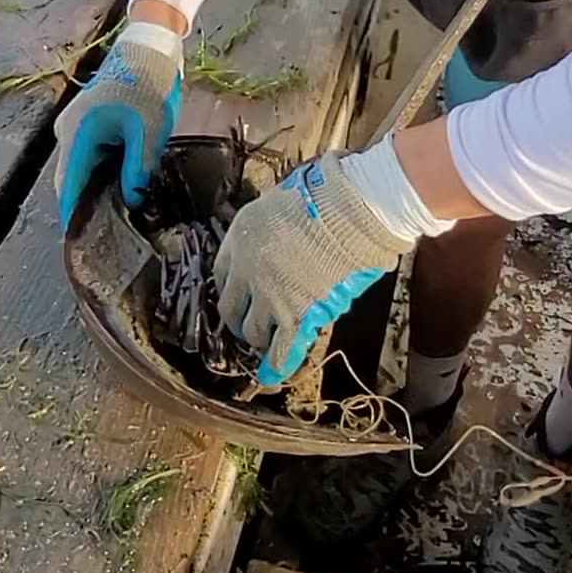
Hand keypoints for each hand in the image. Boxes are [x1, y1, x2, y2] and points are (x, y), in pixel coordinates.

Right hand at [54, 22, 183, 226]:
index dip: (76, 217)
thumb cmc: (149, 84)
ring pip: (79, 171)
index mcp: (78, 135)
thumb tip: (133, 202)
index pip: (70, 188)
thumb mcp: (150, 132)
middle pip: (70, 182)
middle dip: (85, 207)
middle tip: (108, 234)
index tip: (86, 243)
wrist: (147, 46)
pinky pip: (86, 158)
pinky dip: (98, 174)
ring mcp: (72, 128)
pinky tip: (118, 188)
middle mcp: (66, 134)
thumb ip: (138, 169)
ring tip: (115, 216)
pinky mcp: (84, 124)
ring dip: (94, 191)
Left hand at [213, 153, 413, 384]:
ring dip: (258, 338)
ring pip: (253, 331)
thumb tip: (278, 231)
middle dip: (238, 320)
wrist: (350, 210)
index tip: (238, 294)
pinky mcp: (297, 315)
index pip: (221, 274)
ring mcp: (270, 297)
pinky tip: (271, 377)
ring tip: (266, 342)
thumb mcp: (278, 200)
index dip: (232, 288)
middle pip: (230, 308)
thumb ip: (269, 224)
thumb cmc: (323, 195)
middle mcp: (247, 272)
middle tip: (247, 325)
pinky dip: (276, 366)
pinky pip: (282, 349)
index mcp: (239, 239)